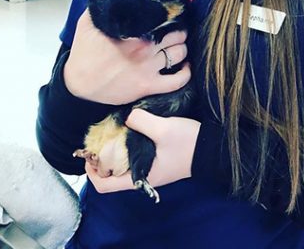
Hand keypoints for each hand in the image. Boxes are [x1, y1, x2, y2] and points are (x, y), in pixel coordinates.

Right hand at [64, 11, 188, 104]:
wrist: (79, 84)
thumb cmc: (84, 53)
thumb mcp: (89, 22)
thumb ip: (103, 6)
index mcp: (133, 30)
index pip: (164, 17)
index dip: (170, 14)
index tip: (169, 15)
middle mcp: (144, 48)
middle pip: (177, 34)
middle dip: (178, 31)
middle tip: (174, 31)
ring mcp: (148, 68)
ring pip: (181, 53)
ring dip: (182, 48)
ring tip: (176, 47)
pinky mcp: (148, 85)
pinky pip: (178, 80)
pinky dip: (186, 73)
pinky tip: (184, 66)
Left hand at [85, 109, 199, 193]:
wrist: (214, 148)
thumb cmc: (189, 143)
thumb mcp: (164, 129)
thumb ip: (141, 121)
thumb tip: (127, 117)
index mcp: (140, 176)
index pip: (104, 185)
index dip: (91, 172)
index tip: (89, 154)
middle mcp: (143, 176)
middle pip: (111, 175)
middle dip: (101, 158)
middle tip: (98, 138)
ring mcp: (150, 168)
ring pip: (122, 165)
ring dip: (114, 151)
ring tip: (111, 131)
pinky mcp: (157, 159)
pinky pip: (134, 157)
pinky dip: (126, 146)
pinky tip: (129, 130)